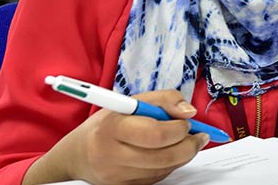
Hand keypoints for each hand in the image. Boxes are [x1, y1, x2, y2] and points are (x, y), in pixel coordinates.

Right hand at [25, 90, 208, 184]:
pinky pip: (158, 178)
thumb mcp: (131, 102)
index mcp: (112, 129)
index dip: (179, 128)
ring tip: (186, 141)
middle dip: (190, 145)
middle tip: (199, 135)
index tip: (187, 121)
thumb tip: (190, 111)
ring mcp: (118, 177)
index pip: (156, 134)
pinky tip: (168, 153)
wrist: (78, 155)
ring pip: (165, 169)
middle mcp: (112, 156)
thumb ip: (164, 100)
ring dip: (183, 155)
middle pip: (165, 157)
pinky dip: (169, 165)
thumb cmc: (108, 125)